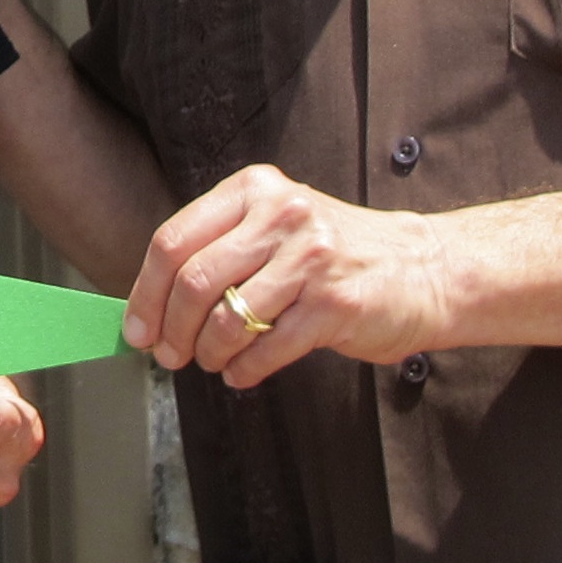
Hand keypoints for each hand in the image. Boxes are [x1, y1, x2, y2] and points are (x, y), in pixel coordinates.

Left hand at [120, 163, 451, 386]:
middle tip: (169, 355)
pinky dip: (244, 369)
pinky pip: (267, 347)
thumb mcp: (276, 226)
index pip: (174, 240)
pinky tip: (242, 372)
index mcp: (253, 190)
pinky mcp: (335, 303)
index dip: (145, 292)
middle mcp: (281, 215)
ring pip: (227, 318)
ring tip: (212, 361)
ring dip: (209, 352)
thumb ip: (220, 250)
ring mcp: (310, 258)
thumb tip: (153, 301)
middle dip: (171, 329)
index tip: (137, 328)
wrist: (424, 268)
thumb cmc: (336, 254)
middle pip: (193, 280)